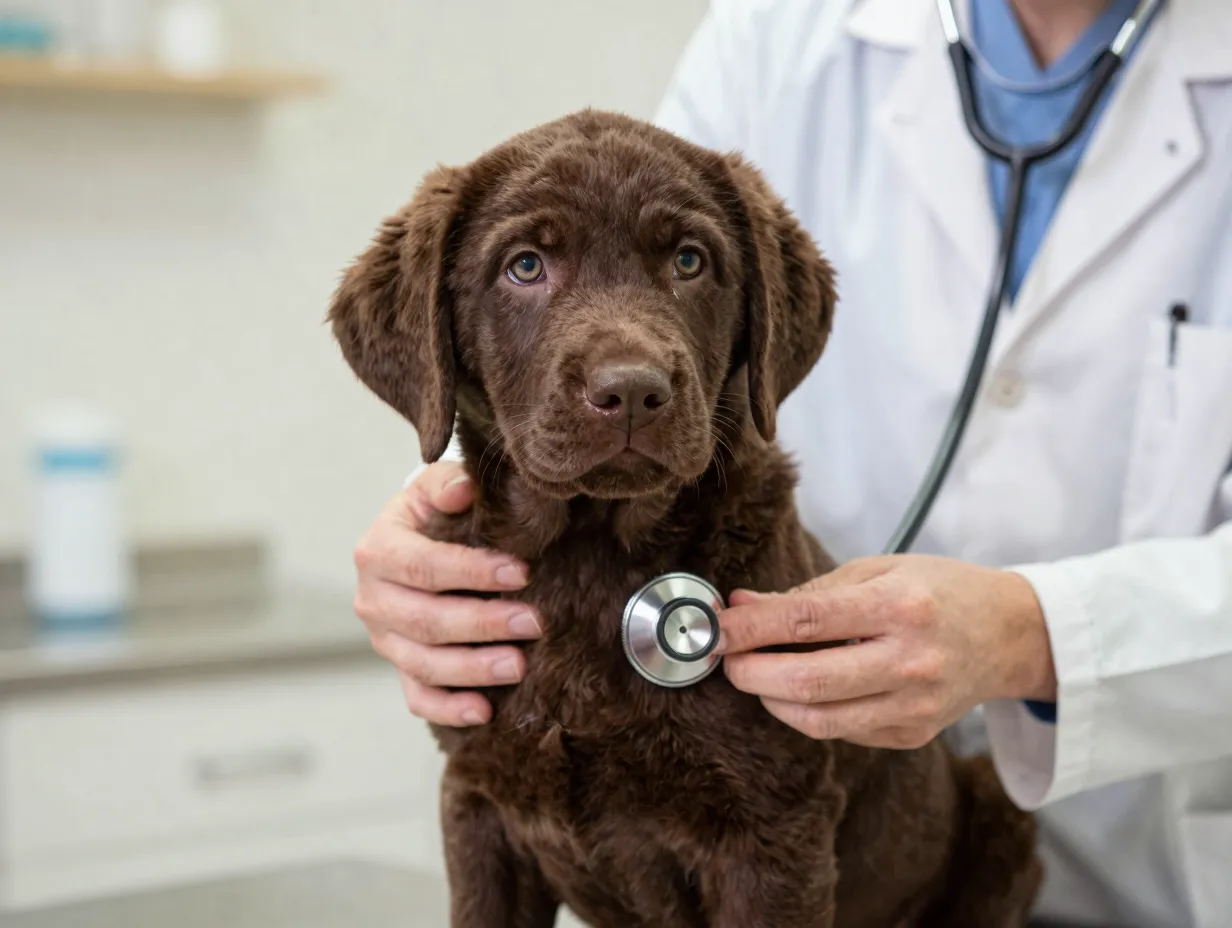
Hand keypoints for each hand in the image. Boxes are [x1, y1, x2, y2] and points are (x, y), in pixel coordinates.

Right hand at [352, 461, 541, 726]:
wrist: (414, 543)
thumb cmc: (435, 514)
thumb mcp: (435, 487)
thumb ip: (448, 484)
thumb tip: (464, 490)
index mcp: (378, 551)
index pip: (424, 566)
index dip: (472, 572)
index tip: (521, 573)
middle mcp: (373, 599)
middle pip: (426, 621)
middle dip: (483, 624)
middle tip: (534, 622)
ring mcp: (384, 639)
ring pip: (423, 664)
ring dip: (472, 669)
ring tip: (519, 665)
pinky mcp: (399, 667)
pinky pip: (418, 697)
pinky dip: (448, 708)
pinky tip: (483, 711)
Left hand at [717, 555, 1055, 748]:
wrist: (1008, 635)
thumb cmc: (937, 591)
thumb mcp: (876, 570)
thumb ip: (807, 592)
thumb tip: (739, 606)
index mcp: (900, 607)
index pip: (807, 620)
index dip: (749, 628)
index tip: (711, 629)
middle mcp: (910, 662)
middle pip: (808, 681)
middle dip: (750, 672)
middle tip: (724, 658)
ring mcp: (914, 706)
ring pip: (818, 720)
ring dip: (771, 698)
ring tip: (755, 673)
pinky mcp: (911, 735)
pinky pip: (840, 732)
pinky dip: (807, 712)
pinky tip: (800, 687)